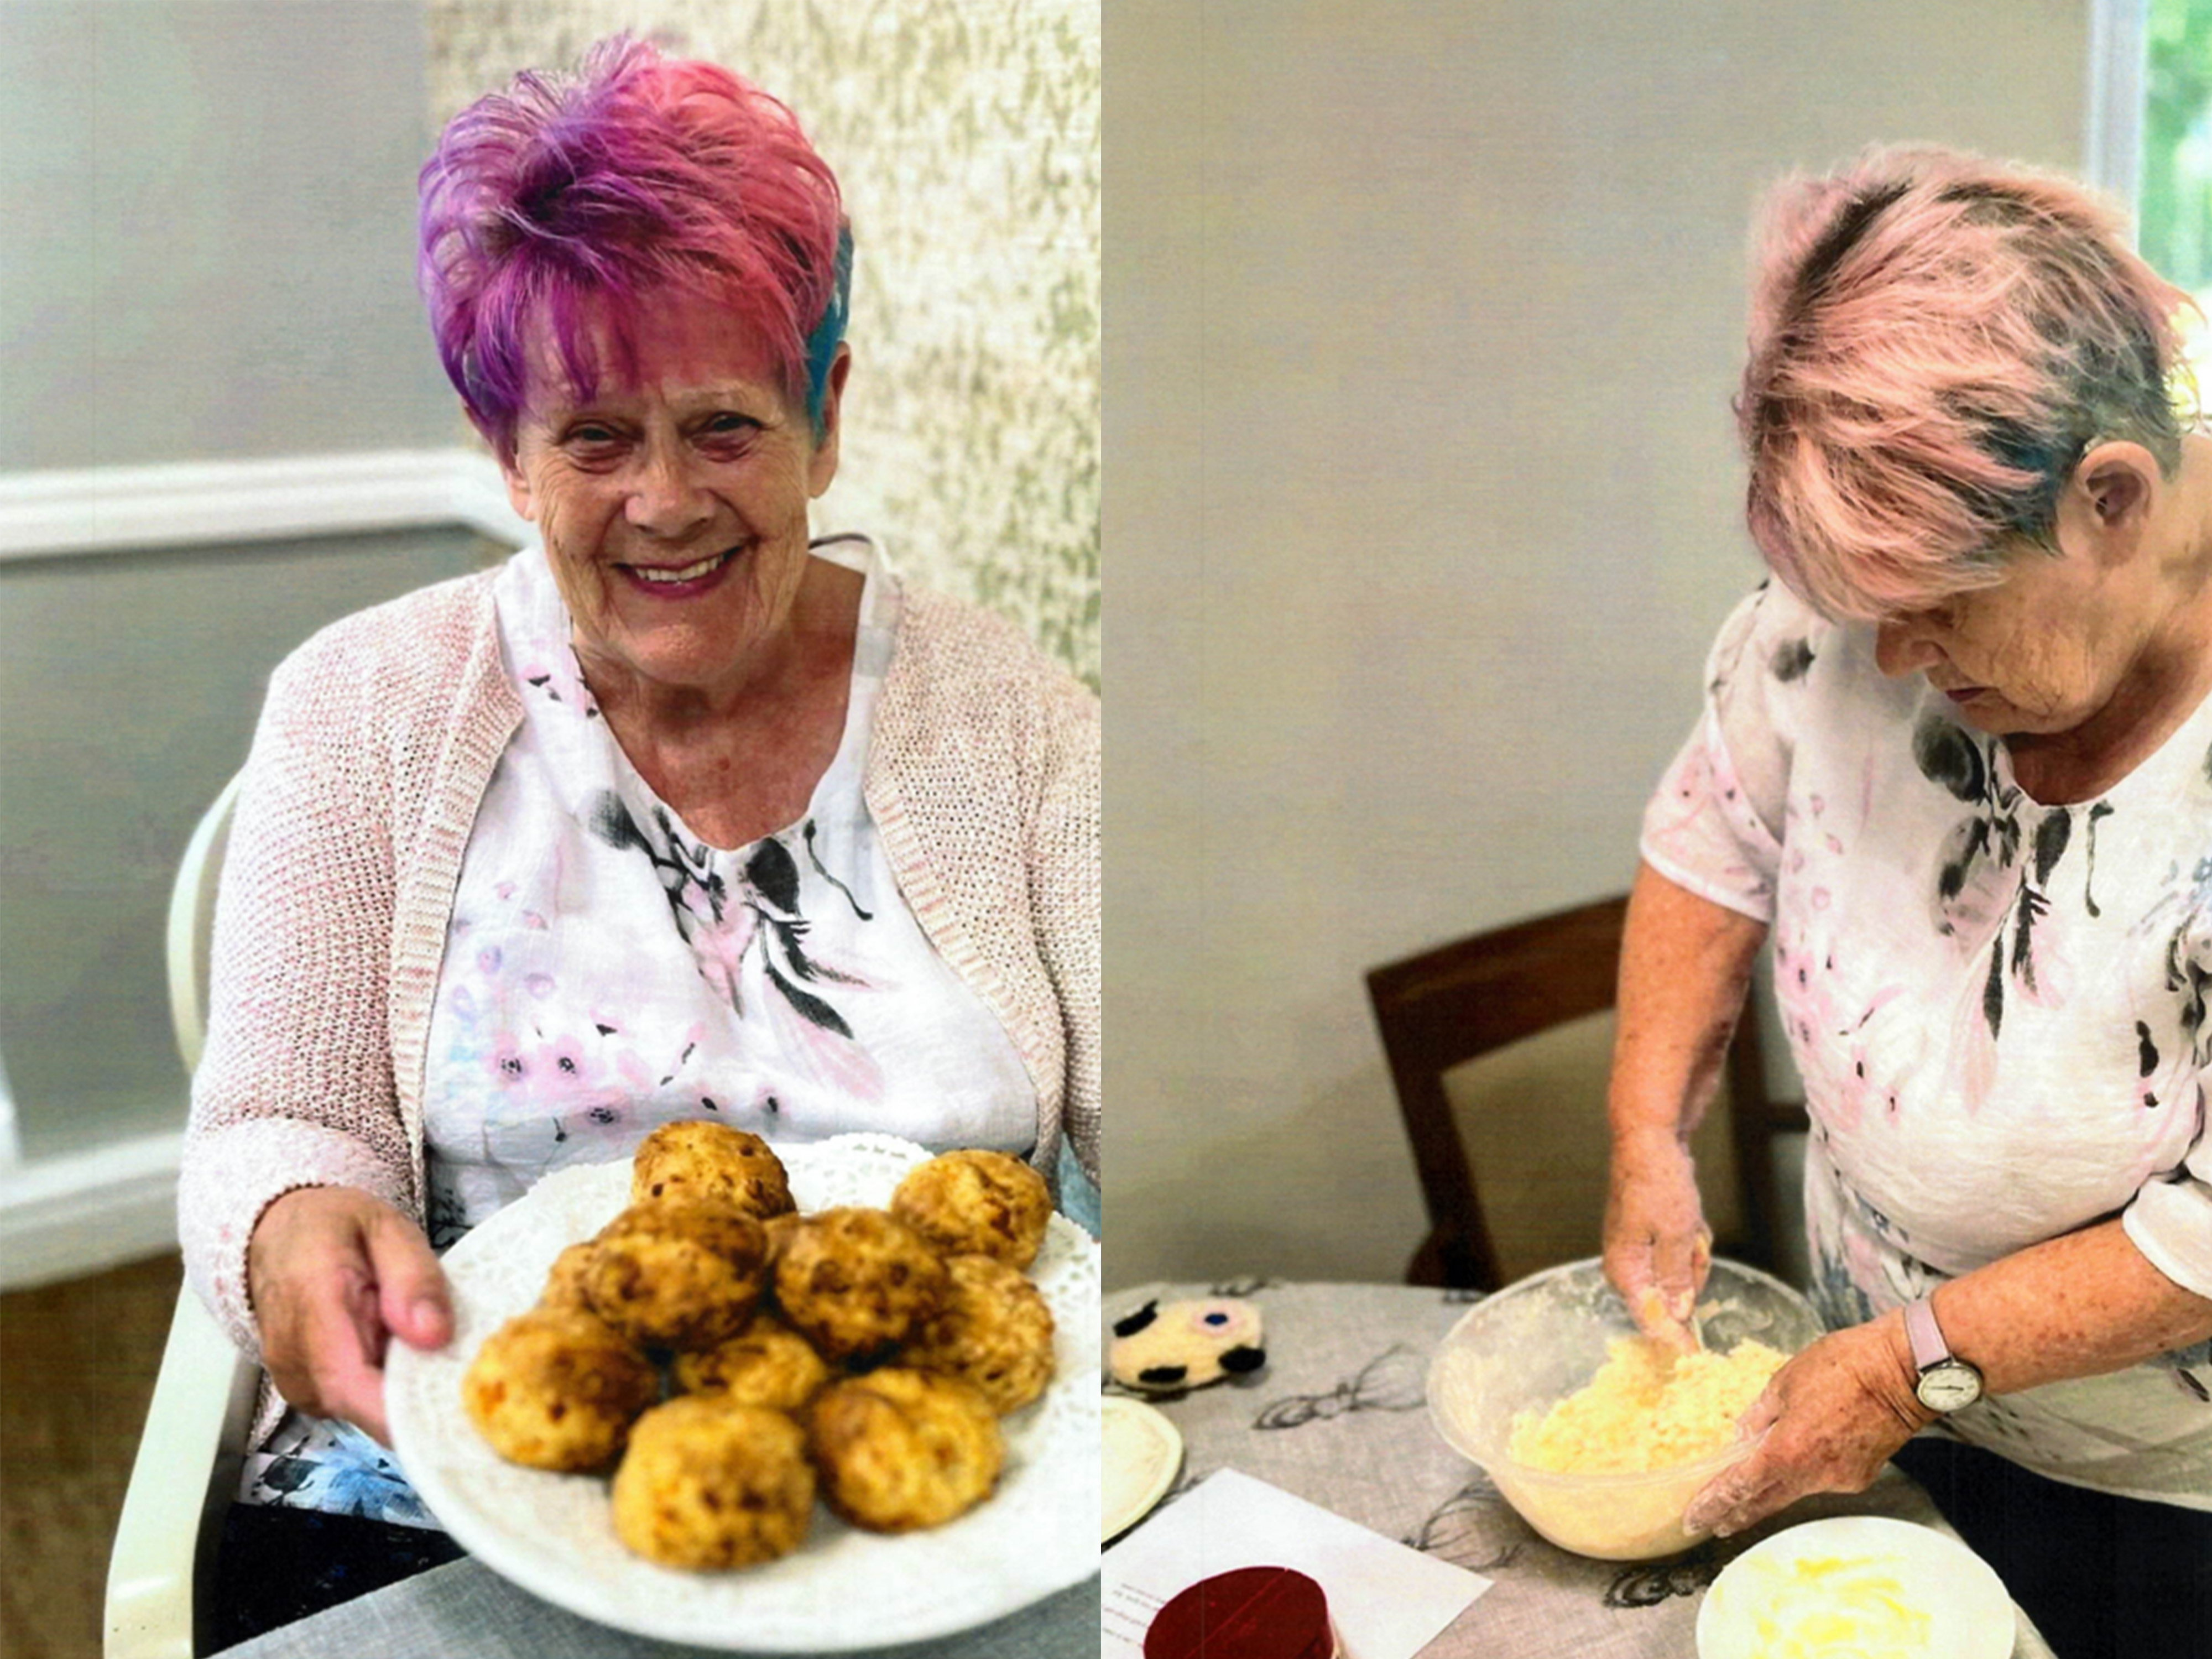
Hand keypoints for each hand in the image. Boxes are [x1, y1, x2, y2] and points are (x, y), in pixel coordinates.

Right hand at [247, 1186, 451, 1447]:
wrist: (280, 1234)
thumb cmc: (334, 1227)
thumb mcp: (386, 1228)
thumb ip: (413, 1278)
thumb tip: (434, 1336)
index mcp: (312, 1309)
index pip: (351, 1385)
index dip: (406, 1410)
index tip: (461, 1408)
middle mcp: (295, 1360)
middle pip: (368, 1410)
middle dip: (425, 1403)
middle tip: (481, 1383)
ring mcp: (298, 1383)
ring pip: (367, 1414)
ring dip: (411, 1396)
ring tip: (449, 1361)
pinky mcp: (310, 1392)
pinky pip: (359, 1405)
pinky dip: (393, 1391)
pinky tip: (415, 1362)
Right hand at [1603, 1130, 1711, 1351]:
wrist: (1649, 1142)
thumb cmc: (1657, 1184)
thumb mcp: (1675, 1234)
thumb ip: (1676, 1279)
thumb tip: (1678, 1314)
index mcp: (1624, 1270)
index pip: (1649, 1320)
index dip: (1675, 1338)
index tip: (1696, 1355)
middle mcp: (1625, 1266)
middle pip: (1668, 1299)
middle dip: (1690, 1275)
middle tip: (1692, 1244)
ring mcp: (1638, 1252)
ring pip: (1679, 1277)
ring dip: (1693, 1255)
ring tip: (1689, 1225)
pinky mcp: (1650, 1239)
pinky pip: (1680, 1257)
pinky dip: (1690, 1241)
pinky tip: (1688, 1219)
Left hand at [1680, 1317, 1934, 1537]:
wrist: (1901, 1373)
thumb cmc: (1842, 1367)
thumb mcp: (1785, 1382)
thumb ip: (1759, 1416)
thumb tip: (1742, 1437)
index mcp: (1786, 1450)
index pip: (1740, 1487)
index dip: (1715, 1505)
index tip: (1696, 1519)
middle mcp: (1812, 1475)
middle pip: (1765, 1502)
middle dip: (1735, 1515)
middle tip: (1712, 1526)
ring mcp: (1838, 1480)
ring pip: (1794, 1490)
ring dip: (1771, 1488)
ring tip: (1749, 1482)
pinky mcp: (1859, 1478)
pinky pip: (1821, 1479)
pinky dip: (1805, 1470)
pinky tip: (1806, 1452)